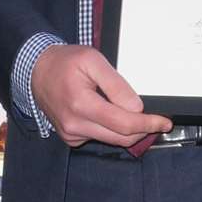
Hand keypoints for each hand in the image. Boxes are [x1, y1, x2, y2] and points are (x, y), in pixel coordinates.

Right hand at [31, 44, 171, 147]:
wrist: (36, 71)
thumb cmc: (65, 62)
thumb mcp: (92, 60)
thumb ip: (116, 85)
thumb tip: (136, 107)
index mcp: (80, 104)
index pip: (123, 123)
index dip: (148, 124)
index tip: (164, 122)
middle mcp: (74, 125)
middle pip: (121, 137)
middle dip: (143, 129)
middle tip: (157, 120)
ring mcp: (71, 134)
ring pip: (112, 140)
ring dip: (128, 130)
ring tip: (134, 113)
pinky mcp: (70, 137)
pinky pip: (99, 137)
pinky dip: (110, 129)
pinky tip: (108, 113)